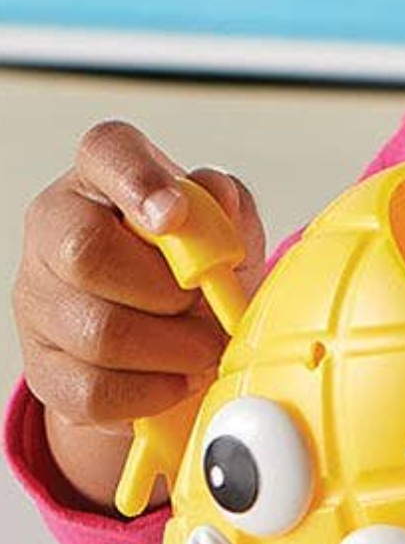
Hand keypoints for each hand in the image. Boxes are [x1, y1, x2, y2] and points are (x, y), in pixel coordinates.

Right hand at [13, 122, 263, 434]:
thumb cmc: (193, 273)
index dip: (138, 179)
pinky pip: (93, 389)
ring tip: (204, 347)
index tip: (174, 214)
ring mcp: (40, 300)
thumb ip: (225, 208)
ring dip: (171, 348)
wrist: (168, 344)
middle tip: (202, 301)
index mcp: (103, 180)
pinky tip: (176, 379)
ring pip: (96, 331)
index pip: (105, 151)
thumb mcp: (225, 230)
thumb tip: (215, 194)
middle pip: (86, 251)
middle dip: (164, 288)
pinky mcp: (43, 367)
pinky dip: (152, 392)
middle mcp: (56, 230)